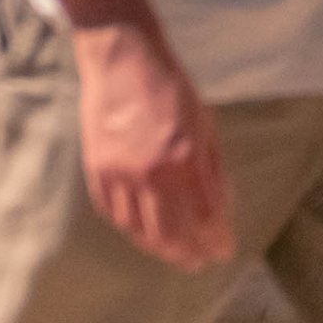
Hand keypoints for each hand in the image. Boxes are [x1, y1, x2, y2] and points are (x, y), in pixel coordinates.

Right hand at [72, 19, 235, 269]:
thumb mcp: (204, 122)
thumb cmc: (171, 86)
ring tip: (177, 255)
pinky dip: (132, 231)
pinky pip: (115, 215)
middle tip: (201, 262)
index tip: (224, 251)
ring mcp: (120, 174)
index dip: (216, 239)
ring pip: (140, 231)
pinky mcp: (97, 172)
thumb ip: (212, 167)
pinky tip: (146, 236)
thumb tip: (221, 207)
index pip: (204, 215)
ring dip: (162, 250)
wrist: (123, 59)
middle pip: (172, 233)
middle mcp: (151, 172)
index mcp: (184, 156)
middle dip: (190, 253)